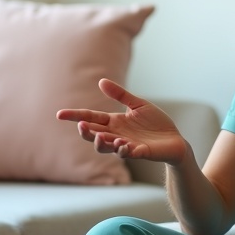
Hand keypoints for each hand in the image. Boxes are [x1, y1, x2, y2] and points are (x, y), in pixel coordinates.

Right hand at [56, 79, 188, 165]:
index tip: (59, 114)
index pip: (90, 118)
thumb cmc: (156, 123)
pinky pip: (129, 154)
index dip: (75, 116)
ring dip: (103, 143)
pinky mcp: (141, 153)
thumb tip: (101, 81)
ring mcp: (127, 146)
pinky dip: (125, 150)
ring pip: (107, 148)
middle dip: (86, 132)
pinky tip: (124, 145)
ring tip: (102, 137)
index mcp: (114, 122)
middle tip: (81, 126)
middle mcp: (117, 135)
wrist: (175, 140)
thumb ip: (120, 95)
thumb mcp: (138, 104)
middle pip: (94, 135)